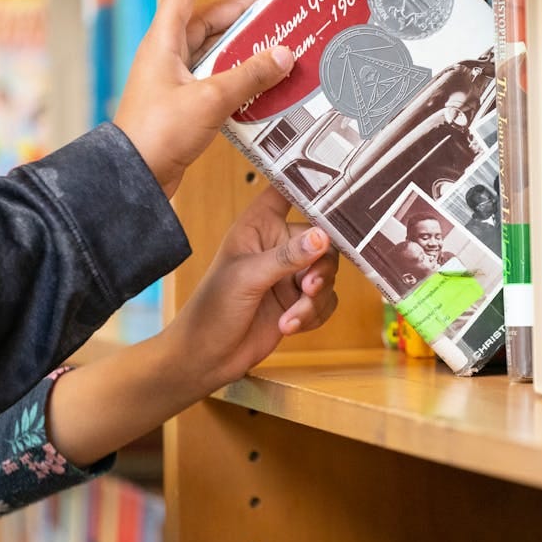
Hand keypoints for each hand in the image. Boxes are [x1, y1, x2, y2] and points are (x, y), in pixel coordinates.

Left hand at [113, 0, 294, 197]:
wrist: (136, 179)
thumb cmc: (157, 134)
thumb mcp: (211, 98)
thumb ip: (250, 75)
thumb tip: (282, 55)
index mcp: (163, 43)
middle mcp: (166, 58)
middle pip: (206, 24)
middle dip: (239, 16)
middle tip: (271, 11)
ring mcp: (174, 84)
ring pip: (214, 56)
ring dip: (243, 52)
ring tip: (275, 48)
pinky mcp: (184, 108)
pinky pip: (217, 84)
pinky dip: (239, 81)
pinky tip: (262, 87)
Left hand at [161, 186, 339, 398]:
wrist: (206, 358)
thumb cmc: (211, 310)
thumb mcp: (247, 278)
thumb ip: (287, 257)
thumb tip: (322, 237)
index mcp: (259, 226)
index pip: (286, 191)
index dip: (309, 183)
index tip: (335, 187)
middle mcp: (278, 245)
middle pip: (323, 240)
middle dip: (321, 268)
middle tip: (309, 287)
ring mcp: (289, 274)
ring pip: (327, 274)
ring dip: (315, 300)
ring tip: (291, 317)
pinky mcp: (298, 301)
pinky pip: (325, 301)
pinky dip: (313, 315)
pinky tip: (289, 326)